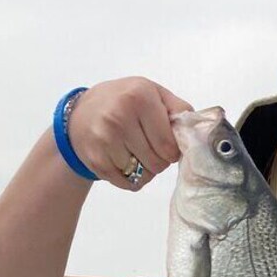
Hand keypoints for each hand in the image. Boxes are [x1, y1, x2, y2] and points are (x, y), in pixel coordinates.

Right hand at [66, 77, 192, 190]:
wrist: (79, 114)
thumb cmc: (123, 102)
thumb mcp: (152, 93)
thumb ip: (178, 109)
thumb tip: (197, 132)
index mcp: (139, 97)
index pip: (169, 144)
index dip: (173, 150)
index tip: (166, 144)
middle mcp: (120, 117)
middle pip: (158, 162)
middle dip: (160, 160)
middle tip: (150, 148)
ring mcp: (105, 140)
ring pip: (144, 175)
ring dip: (145, 170)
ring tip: (136, 153)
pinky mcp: (96, 160)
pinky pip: (128, 183)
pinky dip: (131, 178)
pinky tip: (124, 161)